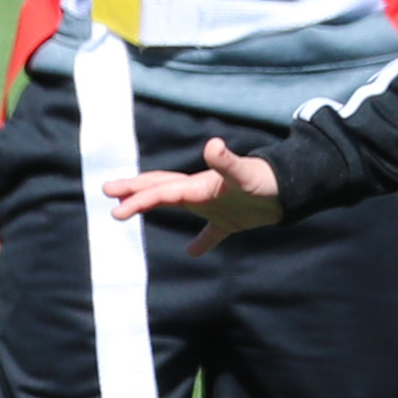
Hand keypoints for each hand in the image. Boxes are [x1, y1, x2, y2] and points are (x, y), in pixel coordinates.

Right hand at [103, 138, 287, 253]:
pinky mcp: (230, 219)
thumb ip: (227, 161)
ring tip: (130, 210)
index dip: (138, 199)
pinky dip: (201, 242)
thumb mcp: (244, 173)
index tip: (117, 209)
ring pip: (175, 204)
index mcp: (197, 186)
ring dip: (152, 205)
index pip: (161, 192)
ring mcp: (213, 206)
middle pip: (160, 190)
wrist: (290, 190)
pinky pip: (210, 232)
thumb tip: (213, 145)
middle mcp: (200, 193)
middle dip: (134, 191)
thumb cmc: (266, 181)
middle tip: (108, 192)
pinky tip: (193, 252)